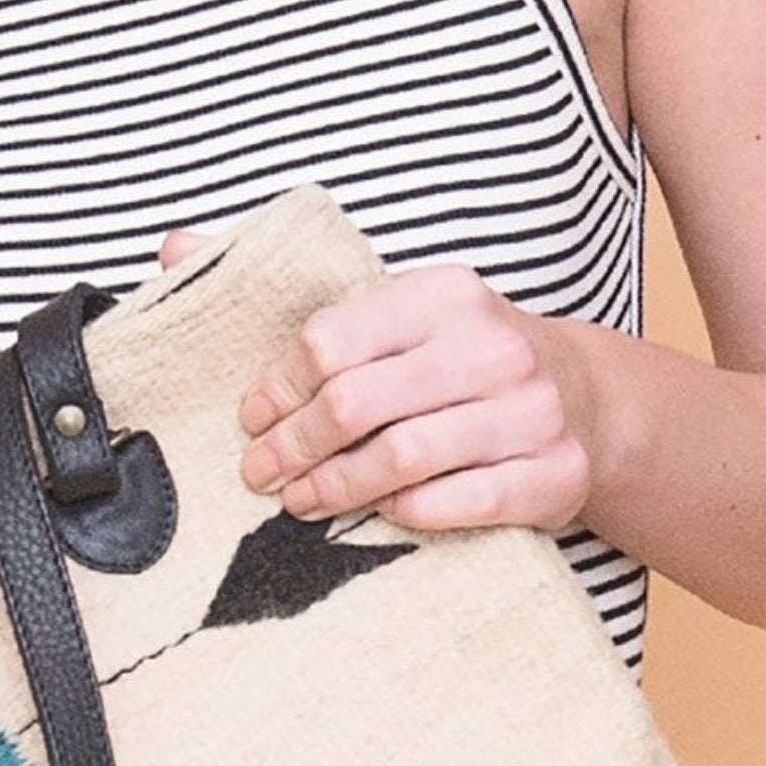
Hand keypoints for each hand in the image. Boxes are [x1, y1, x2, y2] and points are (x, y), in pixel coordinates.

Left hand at [158, 225, 599, 532]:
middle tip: (261, 474)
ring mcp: (530, 412)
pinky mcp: (552, 474)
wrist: (590, 405)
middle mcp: (490, 346)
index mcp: (443, 294)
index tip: (250, 419)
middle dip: (294, 445)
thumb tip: (175, 250)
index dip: (277, 387)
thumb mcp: (398, 314)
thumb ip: (294, 295)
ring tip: (302, 501)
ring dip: (337, 487)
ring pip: (404, 457)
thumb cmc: (465, 363)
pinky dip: (406, 513)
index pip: (331, 339)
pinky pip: (458, 502)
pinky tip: (379, 514)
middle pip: (358, 403)